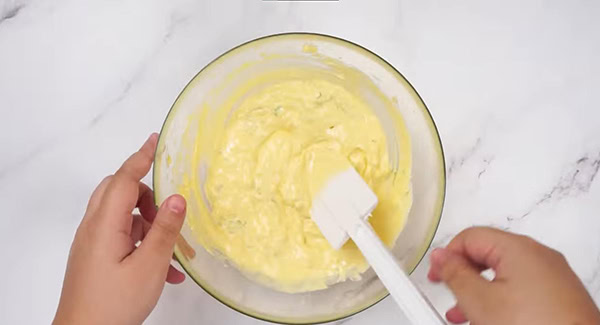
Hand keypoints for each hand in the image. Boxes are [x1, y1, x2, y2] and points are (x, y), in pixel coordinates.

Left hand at [53, 134, 186, 324]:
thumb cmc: (114, 305)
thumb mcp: (149, 266)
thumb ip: (165, 229)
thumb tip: (177, 197)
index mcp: (104, 224)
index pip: (124, 178)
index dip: (141, 157)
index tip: (156, 140)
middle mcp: (93, 228)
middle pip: (119, 192)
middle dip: (148, 195)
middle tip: (170, 212)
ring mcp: (92, 243)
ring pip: (122, 216)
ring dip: (149, 224)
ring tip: (173, 250)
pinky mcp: (94, 257)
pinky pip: (120, 236)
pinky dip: (141, 242)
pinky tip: (164, 270)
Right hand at [428, 227, 599, 324]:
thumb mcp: (479, 301)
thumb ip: (455, 274)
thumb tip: (441, 256)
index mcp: (518, 247)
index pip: (470, 237)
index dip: (447, 255)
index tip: (436, 276)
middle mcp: (539, 255)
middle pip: (487, 254)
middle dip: (463, 276)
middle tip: (449, 296)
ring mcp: (552, 275)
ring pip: (503, 274)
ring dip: (480, 292)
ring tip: (466, 316)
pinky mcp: (560, 295)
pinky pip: (522, 288)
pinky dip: (502, 300)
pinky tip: (493, 319)